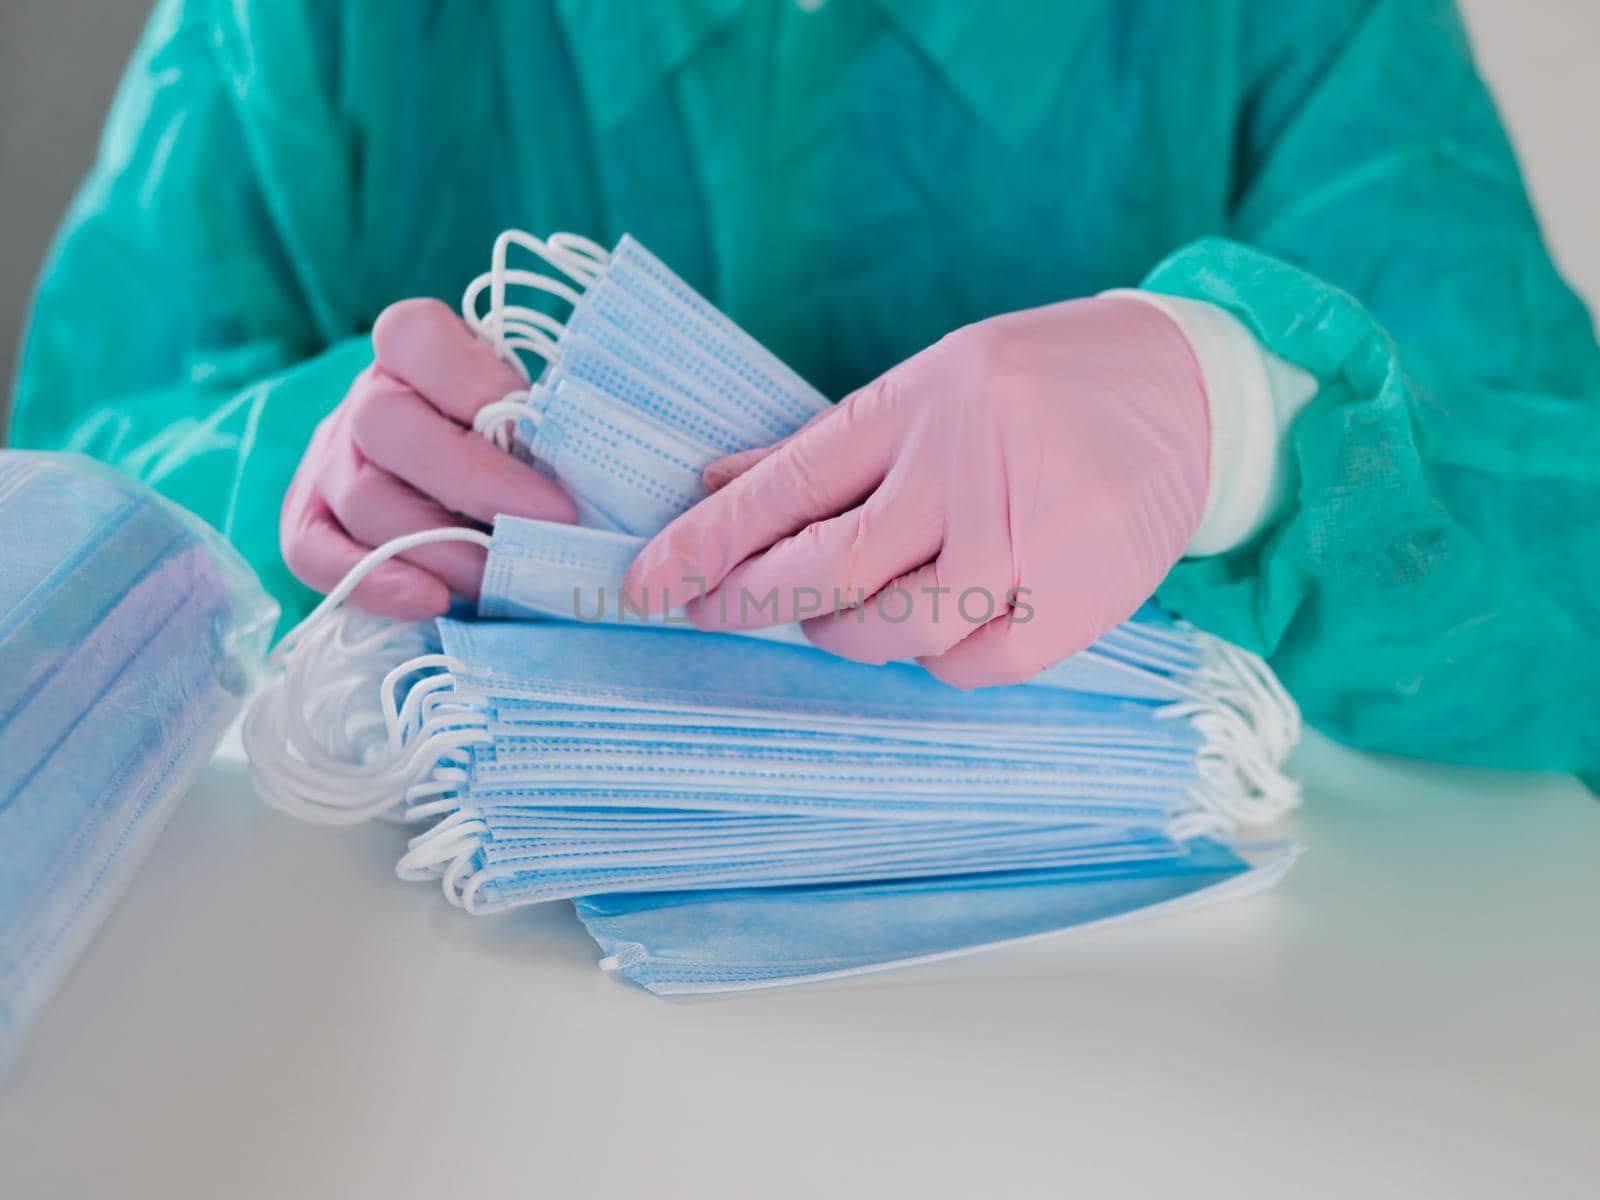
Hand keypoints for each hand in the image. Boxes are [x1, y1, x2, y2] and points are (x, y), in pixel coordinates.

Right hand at [281, 298, 576, 618]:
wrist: (470, 489)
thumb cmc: (516, 443)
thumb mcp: (534, 411)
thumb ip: (546, 422)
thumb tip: (583, 465)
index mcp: (413, 346)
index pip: (417, 339)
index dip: (478, 387)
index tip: (541, 439)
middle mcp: (363, 396)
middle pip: (384, 424)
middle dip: (473, 483)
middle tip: (549, 523)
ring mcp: (330, 459)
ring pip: (362, 498)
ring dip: (440, 547)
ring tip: (502, 577)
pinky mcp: (309, 519)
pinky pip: (313, 553)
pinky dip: (374, 581)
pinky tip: (432, 600)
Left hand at [623, 296, 1208, 686]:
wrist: (1190, 388)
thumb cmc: (1040, 386)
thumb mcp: (933, 383)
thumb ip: (830, 446)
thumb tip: (717, 484)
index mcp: (921, 402)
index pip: (789, 481)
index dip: (709, 540)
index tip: (648, 581)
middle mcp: (967, 464)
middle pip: (830, 567)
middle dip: (754, 599)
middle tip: (711, 609)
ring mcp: (1028, 534)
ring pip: (896, 627)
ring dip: (847, 634)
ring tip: (842, 614)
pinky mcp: (1079, 595)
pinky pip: (973, 665)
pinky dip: (941, 659)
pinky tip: (943, 626)